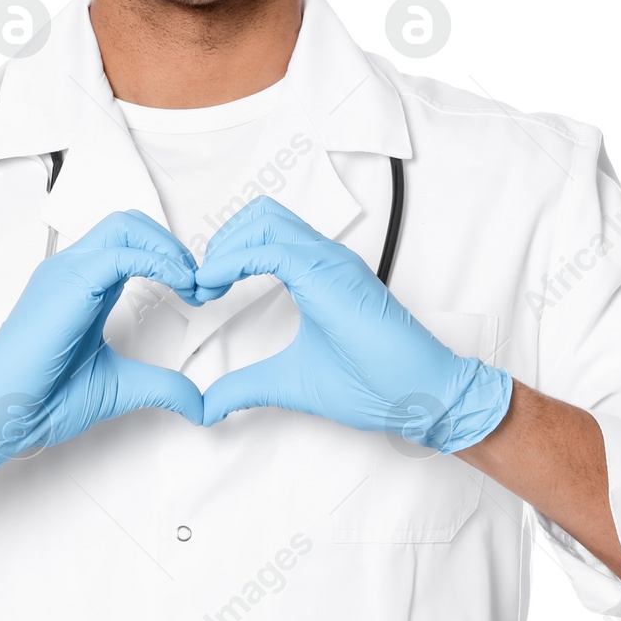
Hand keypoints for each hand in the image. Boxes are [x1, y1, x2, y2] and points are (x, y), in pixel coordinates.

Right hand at [0, 210, 202, 484]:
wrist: (0, 414)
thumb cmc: (38, 397)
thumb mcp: (118, 387)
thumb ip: (161, 386)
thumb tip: (197, 402)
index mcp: (83, 288)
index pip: (130, 243)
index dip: (170, 258)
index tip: (199, 291)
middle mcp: (72, 272)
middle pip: (130, 224)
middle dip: (172, 245)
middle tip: (199, 281)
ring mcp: (66, 274)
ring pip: (125, 227)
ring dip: (167, 248)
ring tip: (191, 282)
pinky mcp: (66, 286)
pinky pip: (119, 254)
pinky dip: (157, 261)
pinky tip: (177, 284)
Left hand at [193, 196, 512, 450]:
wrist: (419, 396)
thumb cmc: (373, 385)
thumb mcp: (289, 383)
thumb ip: (245, 387)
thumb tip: (205, 405)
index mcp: (318, 273)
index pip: (263, 234)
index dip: (225, 254)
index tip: (202, 291)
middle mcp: (324, 257)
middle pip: (259, 215)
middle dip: (220, 242)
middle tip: (200, 285)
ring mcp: (330, 262)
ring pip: (264, 220)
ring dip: (225, 247)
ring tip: (206, 285)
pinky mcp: (332, 276)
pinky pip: (272, 249)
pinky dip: (234, 260)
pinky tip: (214, 284)